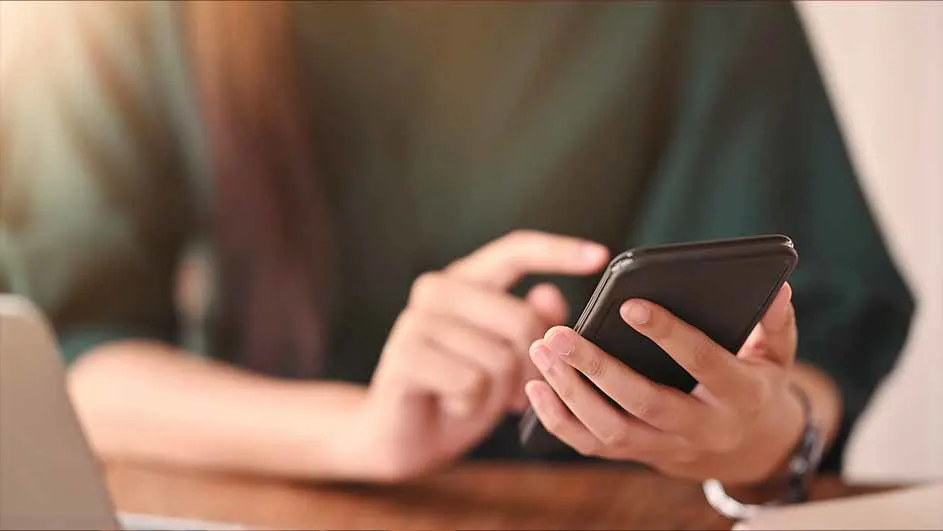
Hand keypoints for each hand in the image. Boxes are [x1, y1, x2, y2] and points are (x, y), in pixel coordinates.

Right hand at [349, 231, 608, 480]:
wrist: (406, 436)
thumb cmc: (462, 391)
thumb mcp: (507, 357)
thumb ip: (530, 324)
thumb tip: (549, 295)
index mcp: (466, 279)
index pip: (516, 250)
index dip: (559, 251)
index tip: (601, 256)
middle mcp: (437, 289)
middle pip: (522, 320)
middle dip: (531, 366)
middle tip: (517, 391)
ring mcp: (416, 319)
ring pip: (500, 358)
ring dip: (499, 391)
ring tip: (476, 396)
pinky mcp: (404, 355)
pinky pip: (472, 382)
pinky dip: (473, 404)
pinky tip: (453, 404)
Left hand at [525, 283, 804, 484]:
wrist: (748, 450)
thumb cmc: (754, 385)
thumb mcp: (777, 356)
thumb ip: (774, 322)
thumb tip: (775, 287)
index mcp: (739, 395)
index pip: (701, 363)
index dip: (668, 334)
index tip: (629, 304)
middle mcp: (702, 429)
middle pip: (644, 403)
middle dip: (597, 367)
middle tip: (559, 334)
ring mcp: (667, 449)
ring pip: (612, 430)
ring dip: (570, 392)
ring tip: (541, 351)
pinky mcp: (639, 457)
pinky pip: (593, 447)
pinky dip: (559, 421)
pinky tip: (535, 388)